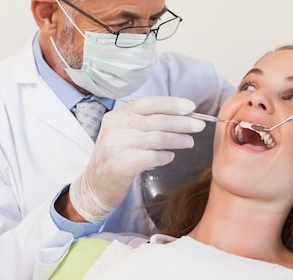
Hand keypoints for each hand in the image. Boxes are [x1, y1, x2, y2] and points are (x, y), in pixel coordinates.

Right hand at [69, 96, 204, 222]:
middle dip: (182, 122)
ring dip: (177, 139)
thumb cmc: (116, 158)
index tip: (190, 107)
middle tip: (198, 126)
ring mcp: (115, 146)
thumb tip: (179, 116)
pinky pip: (150, 157)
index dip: (171, 104)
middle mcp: (115, 127)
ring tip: (189, 142)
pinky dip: (164, 156)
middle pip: (156, 120)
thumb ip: (144, 123)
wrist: (93, 187)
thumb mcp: (124, 133)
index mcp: (117, 116)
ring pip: (156, 138)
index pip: (148, 104)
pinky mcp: (119, 165)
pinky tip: (170, 157)